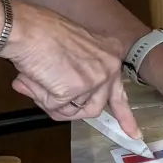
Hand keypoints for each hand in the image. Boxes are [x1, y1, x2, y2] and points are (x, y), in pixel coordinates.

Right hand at [0, 0, 138, 135]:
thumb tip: (69, 103)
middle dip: (72, 109)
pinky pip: (56, 108)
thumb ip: (82, 75)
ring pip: (75, 111)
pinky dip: (42, 98)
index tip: (134, 133)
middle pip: (95, 107)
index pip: (122, 91)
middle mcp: (110, 68)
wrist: (29, 29)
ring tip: (39, 82)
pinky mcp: (75, 90)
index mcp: (112, 54)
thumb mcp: (77, 51)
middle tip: (54, 101)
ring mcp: (94, 80)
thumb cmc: (44, 35)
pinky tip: (35, 80)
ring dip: (54, 103)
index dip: (126, 116)